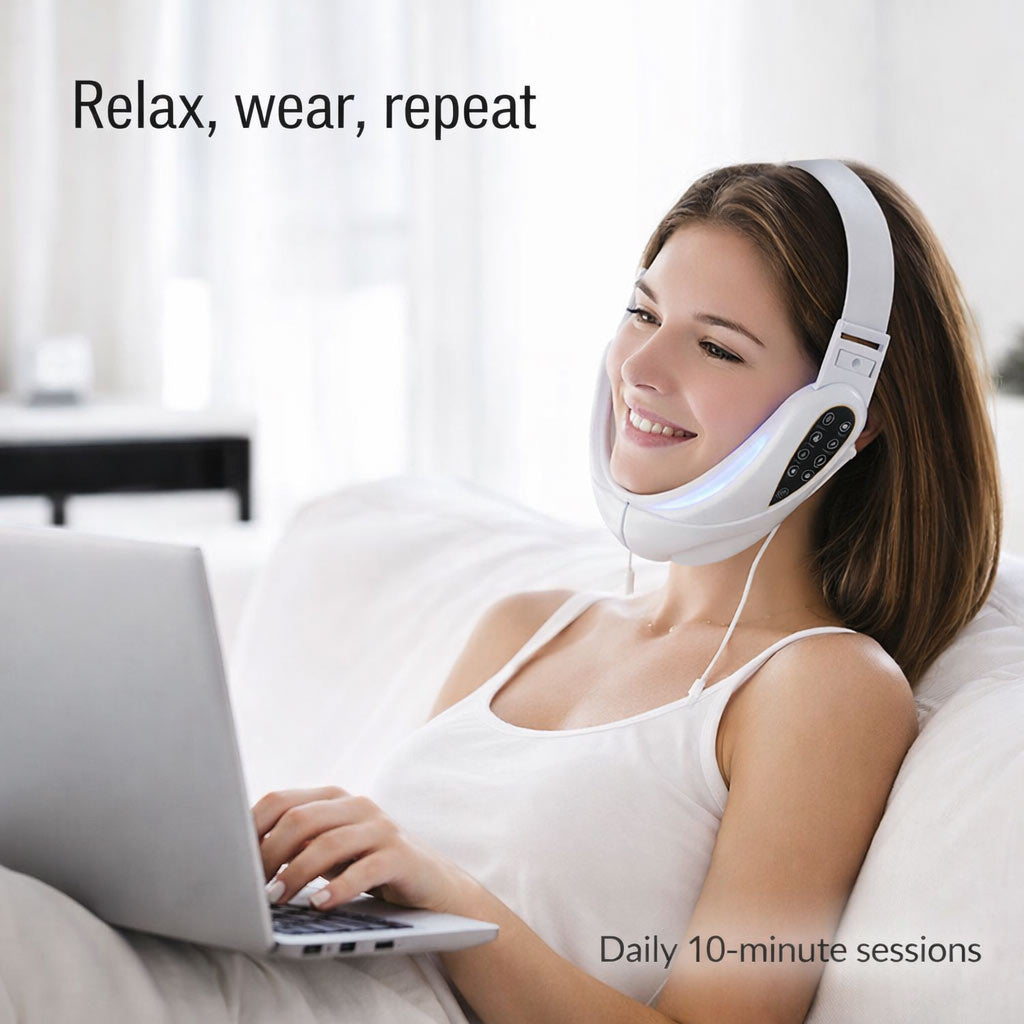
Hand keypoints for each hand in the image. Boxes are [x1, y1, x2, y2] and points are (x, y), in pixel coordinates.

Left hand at [252, 785, 475, 914]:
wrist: (432, 884)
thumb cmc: (366, 867)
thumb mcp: (328, 851)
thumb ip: (296, 844)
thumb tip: (238, 859)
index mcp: (332, 797)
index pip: (280, 800)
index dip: (250, 829)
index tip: (230, 863)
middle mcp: (356, 805)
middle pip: (300, 819)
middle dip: (269, 854)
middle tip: (252, 889)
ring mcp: (381, 827)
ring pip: (328, 843)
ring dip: (296, 873)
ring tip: (276, 899)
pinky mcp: (401, 855)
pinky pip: (364, 869)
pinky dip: (338, 888)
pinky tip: (319, 905)